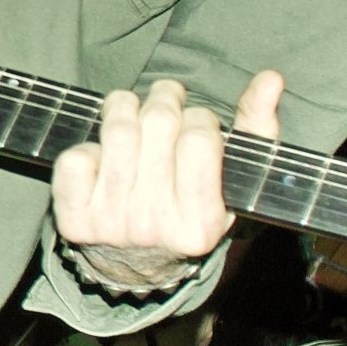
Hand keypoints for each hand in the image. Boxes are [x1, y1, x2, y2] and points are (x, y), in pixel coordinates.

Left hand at [51, 72, 281, 293]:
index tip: (197, 122)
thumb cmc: (192, 209)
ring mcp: (111, 224)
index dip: (200, 118)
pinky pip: (75, 159)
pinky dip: (88, 145)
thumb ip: (256, 128)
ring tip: (132, 107)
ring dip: (124, 105)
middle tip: (166, 97)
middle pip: (157, 125)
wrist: (139, 266)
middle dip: (164, 98)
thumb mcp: (233, 182)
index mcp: (199, 223)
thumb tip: (271, 79)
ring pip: (116, 131)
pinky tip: (103, 151)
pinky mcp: (74, 220)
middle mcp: (154, 226)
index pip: (200, 139)